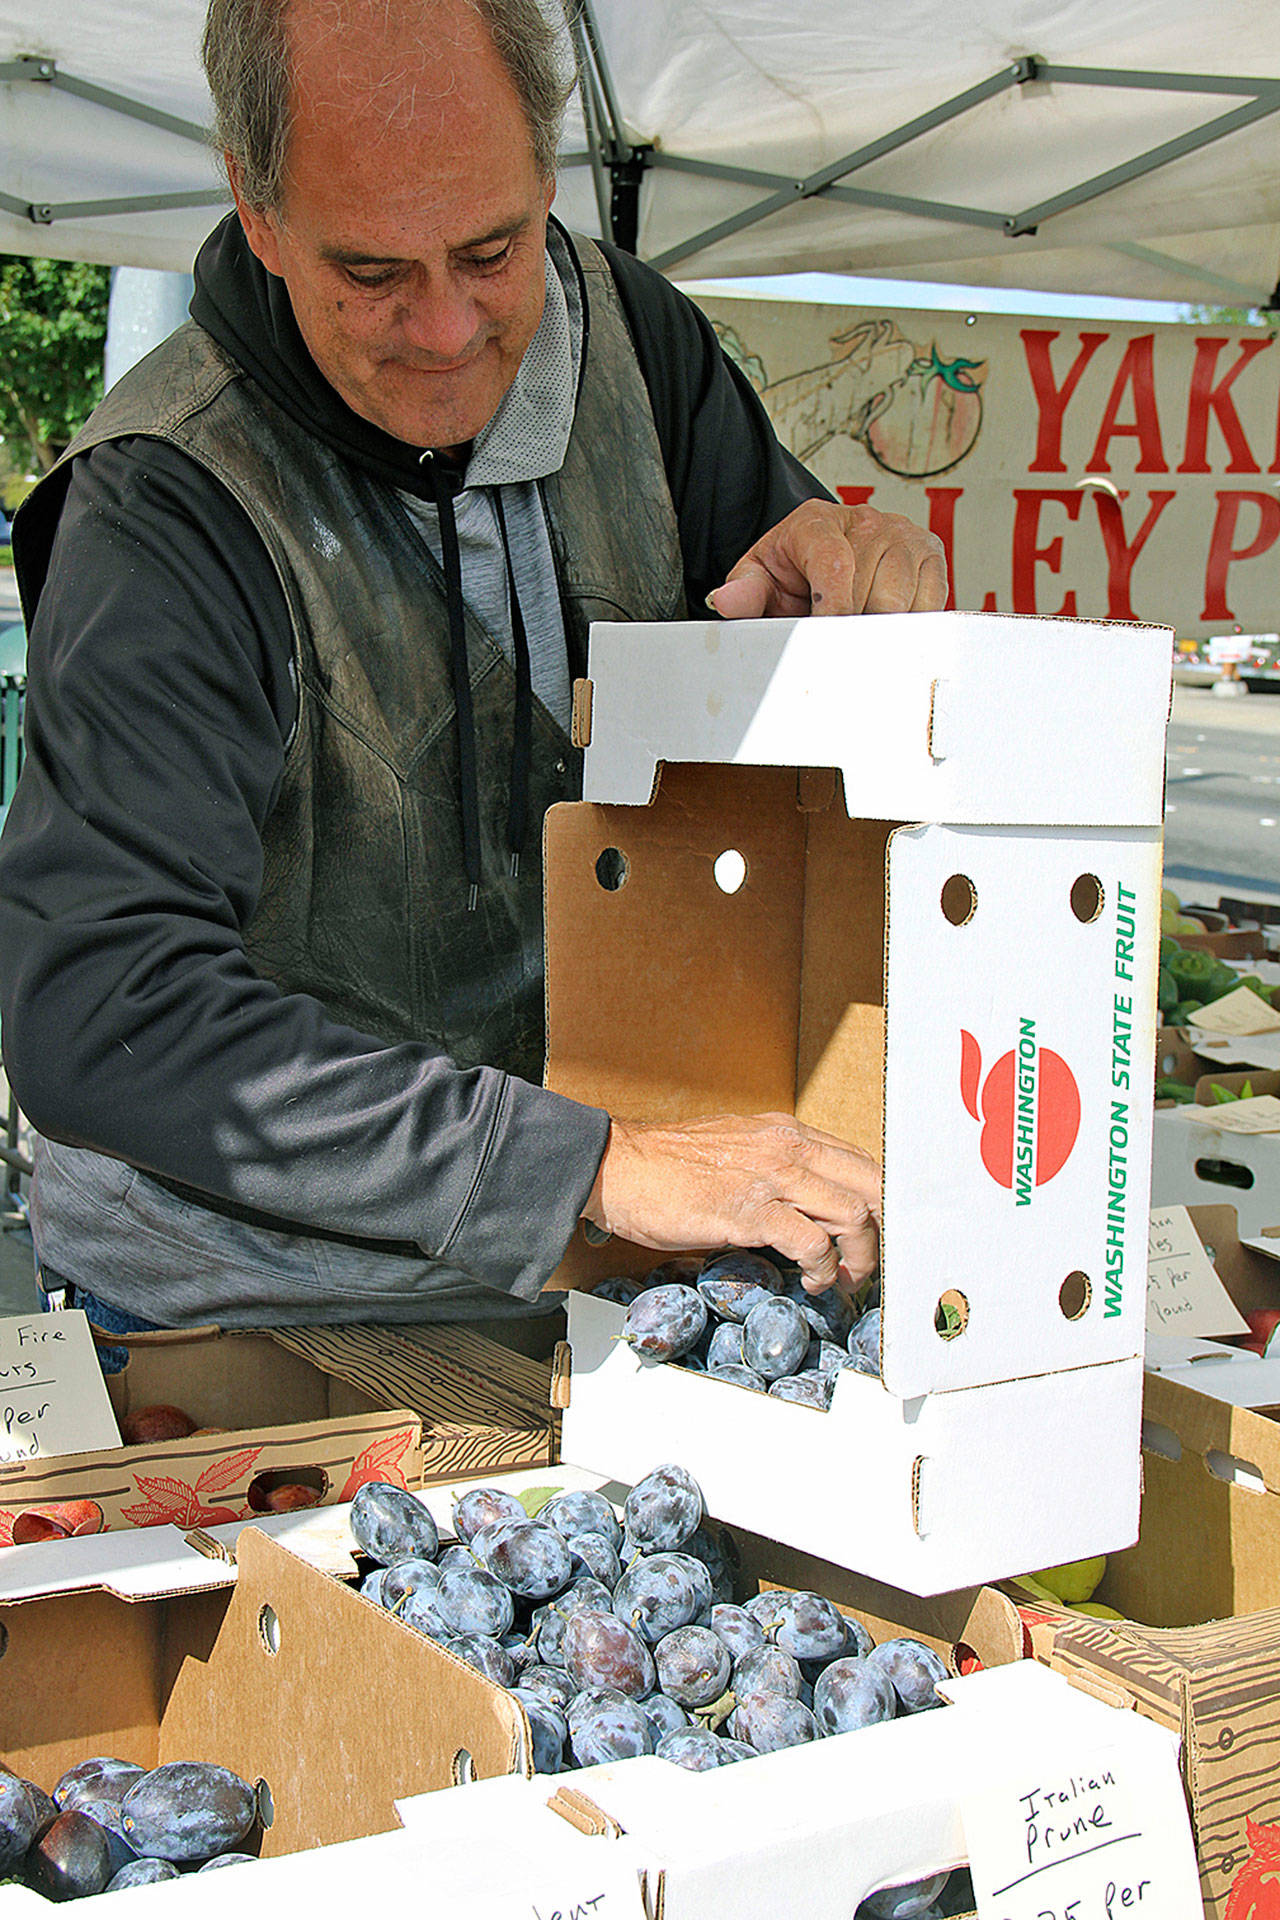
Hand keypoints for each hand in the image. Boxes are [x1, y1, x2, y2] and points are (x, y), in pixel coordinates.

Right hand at [581, 1111, 880, 1290]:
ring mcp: (772, 1177)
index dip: (879, 1203)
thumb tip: (807, 1207)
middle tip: (872, 1262)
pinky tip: (813, 1281)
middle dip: (883, 1229)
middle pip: (871, 1184)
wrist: (618, 1167)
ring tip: (844, 1279)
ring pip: (853, 1213)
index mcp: (787, 1132)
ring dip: (860, 1255)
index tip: (878, 1234)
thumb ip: (776, 1169)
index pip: (861, 1162)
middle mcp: (788, 1147)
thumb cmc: (668, 1166)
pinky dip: (824, 1268)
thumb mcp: (737, 1151)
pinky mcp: (750, 1211)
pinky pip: (813, 1243)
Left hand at [707, 499, 945, 618]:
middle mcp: (866, 521)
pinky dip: (910, 622)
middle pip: (872, 594)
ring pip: (903, 602)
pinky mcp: (930, 553)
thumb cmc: (793, 568)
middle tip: (834, 630)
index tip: (827, 634)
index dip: (833, 608)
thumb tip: (728, 600)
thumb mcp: (760, 577)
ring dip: (881, 625)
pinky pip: (930, 604)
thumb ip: (745, 591)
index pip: (836, 565)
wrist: (822, 552)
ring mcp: (902, 534)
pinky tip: (886, 618)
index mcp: (818, 523)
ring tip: (858, 620)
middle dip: (853, 625)